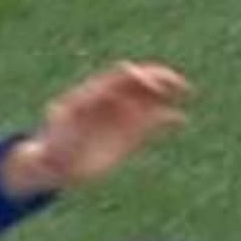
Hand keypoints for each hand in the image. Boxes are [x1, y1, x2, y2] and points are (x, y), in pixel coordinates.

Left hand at [0, 62, 192, 197]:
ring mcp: (123, 116)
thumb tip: (67, 107)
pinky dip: (167, 118)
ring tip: (187, 91)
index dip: (136, 75)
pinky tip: (181, 119)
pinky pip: (153, 121)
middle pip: (140, 82)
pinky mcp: (132, 134)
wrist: (58, 164)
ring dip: (168, 92)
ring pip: (150, 98)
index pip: (121, 76)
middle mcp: (113, 100)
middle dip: (158, 78)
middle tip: (176, 82)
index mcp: (96, 92)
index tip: (147, 82)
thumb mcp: (60, 126)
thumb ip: (68, 113)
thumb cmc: (54, 143)